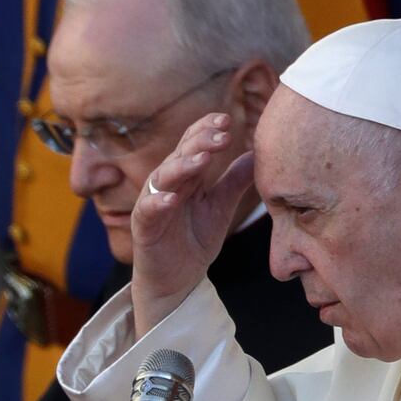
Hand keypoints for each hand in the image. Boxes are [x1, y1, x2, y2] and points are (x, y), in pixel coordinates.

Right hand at [130, 112, 253, 332]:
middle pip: (180, 155)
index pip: (192, 144)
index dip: (207, 129)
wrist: (177, 280)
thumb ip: (235, 181)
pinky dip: (158, 203)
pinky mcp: (144, 227)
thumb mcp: (221, 207)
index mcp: (186, 177)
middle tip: (223, 134)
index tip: (227, 120)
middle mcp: (167, 184)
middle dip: (201, 142)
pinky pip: (148, 211)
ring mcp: (153, 203)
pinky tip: (172, 199)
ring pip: (163, 177)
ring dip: (182, 166)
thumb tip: (256, 153)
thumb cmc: (195, 239)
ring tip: (202, 160)